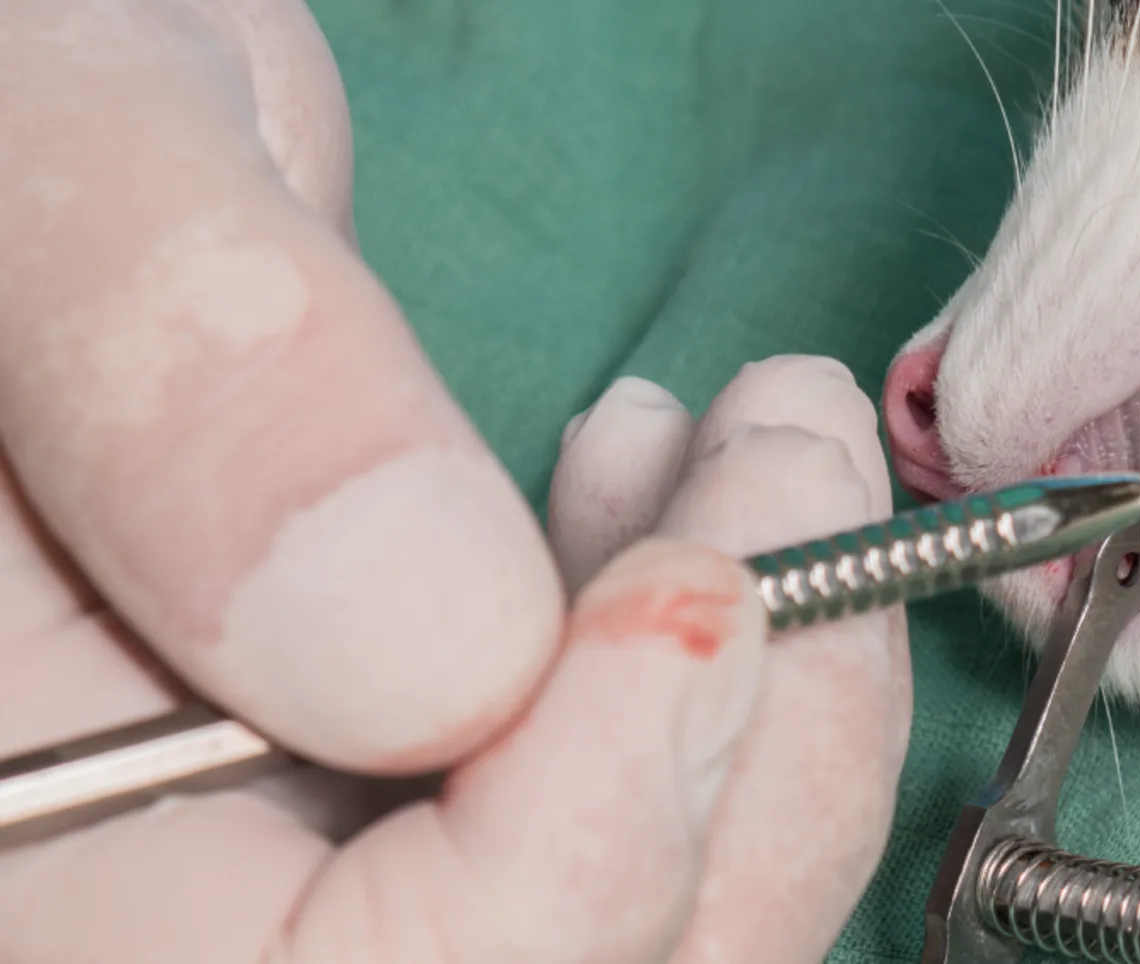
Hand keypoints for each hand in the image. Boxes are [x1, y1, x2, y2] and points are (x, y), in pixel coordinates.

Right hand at [0, 0, 906, 959]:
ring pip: (654, 931)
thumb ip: (193, 388)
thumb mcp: (47, 160)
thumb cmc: (5, 72)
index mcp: (21, 838)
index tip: (700, 585)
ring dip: (771, 706)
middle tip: (791, 463)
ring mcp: (315, 854)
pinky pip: (654, 832)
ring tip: (748, 446)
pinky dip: (737, 686)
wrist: (43, 123)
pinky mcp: (430, 785)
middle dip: (752, 758)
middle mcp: (178, 897)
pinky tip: (686, 510)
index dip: (589, 840)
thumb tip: (443, 647)